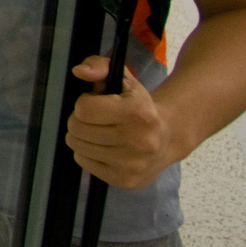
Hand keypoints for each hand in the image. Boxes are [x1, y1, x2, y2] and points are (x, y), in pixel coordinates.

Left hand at [65, 55, 173, 188]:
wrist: (167, 137)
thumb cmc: (138, 104)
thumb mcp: (123, 77)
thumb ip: (98, 65)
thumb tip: (79, 71)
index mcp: (138, 112)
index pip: (84, 109)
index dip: (84, 102)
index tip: (95, 101)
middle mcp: (139, 141)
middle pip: (78, 129)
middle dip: (79, 119)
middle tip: (94, 118)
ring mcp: (132, 164)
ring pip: (78, 147)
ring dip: (81, 136)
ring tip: (99, 131)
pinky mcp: (126, 180)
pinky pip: (84, 163)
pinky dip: (87, 152)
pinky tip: (103, 146)